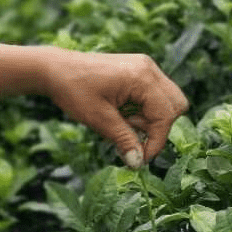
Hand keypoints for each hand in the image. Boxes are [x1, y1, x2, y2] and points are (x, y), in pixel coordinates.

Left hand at [0, 45, 189, 167]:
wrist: (55, 69)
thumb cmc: (72, 90)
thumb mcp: (98, 119)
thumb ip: (123, 139)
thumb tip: (138, 163)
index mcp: (142, 78)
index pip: (165, 115)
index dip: (156, 140)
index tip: (140, 158)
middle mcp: (149, 69)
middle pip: (176, 105)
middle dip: (157, 127)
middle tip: (129, 133)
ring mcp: (145, 68)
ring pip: (167, 101)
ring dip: (149, 118)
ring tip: (121, 120)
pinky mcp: (139, 71)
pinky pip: (154, 95)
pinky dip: (143, 109)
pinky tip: (121, 111)